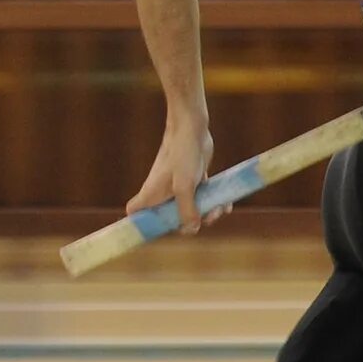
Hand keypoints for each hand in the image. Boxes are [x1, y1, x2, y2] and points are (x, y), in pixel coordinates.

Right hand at [129, 117, 218, 234]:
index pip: (136, 215)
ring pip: (191, 209)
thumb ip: (186, 210)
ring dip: (208, 212)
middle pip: (171, 219)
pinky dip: (214, 201)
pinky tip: (227, 203)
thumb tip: (191, 229)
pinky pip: (202, 198)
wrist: (192, 128)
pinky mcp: (193, 181)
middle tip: (209, 215)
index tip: (160, 232)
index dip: (142, 226)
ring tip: (221, 207)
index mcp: (151, 195)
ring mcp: (178, 188)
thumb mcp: (184, 186)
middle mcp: (162, 194)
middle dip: (192, 222)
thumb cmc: (181, 155)